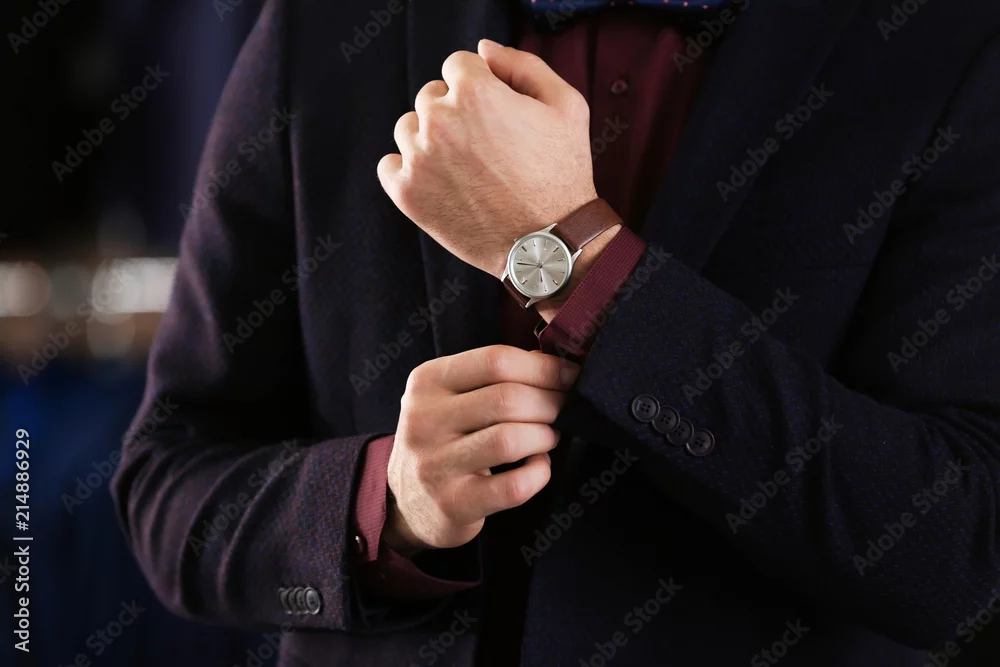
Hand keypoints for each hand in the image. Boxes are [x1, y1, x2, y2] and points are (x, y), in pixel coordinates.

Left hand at [377, 40, 597, 278]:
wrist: (548, 242)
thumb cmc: (562, 174)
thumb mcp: (566, 106)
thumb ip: (524, 66)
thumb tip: (484, 50)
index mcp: (474, 91)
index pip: (458, 65)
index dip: (481, 87)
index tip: (496, 115)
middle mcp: (439, 120)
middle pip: (431, 96)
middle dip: (455, 112)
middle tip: (486, 147)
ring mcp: (418, 158)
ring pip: (409, 128)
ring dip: (430, 140)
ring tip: (465, 168)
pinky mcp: (406, 193)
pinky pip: (390, 165)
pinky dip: (409, 171)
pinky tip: (438, 182)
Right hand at [384, 345, 580, 553]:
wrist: (407, 501)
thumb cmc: (444, 438)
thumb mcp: (450, 395)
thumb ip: (492, 376)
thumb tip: (555, 364)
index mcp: (427, 381)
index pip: (495, 361)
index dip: (544, 367)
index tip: (570, 376)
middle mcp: (424, 420)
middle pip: (507, 399)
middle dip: (551, 403)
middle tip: (566, 410)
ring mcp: (435, 465)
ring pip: (511, 440)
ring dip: (545, 436)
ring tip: (549, 437)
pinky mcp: (453, 504)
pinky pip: (514, 486)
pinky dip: (540, 473)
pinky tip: (538, 466)